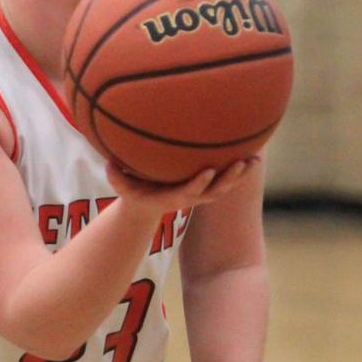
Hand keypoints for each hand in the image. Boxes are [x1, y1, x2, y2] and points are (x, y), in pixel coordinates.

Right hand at [106, 156, 259, 217]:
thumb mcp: (122, 187)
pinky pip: (225, 178)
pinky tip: (252, 154)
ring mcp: (200, 193)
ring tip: (254, 160)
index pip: (188, 192)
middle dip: (228, 179)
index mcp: (173, 197)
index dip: (199, 183)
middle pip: (214, 190)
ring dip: (239, 175)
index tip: (209, 171)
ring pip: (224, 186)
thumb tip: (107, 163)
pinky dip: (238, 169)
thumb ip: (116, 177)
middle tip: (240, 164)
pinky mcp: (205, 187)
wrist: (146, 207)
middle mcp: (190, 197)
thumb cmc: (133, 193)